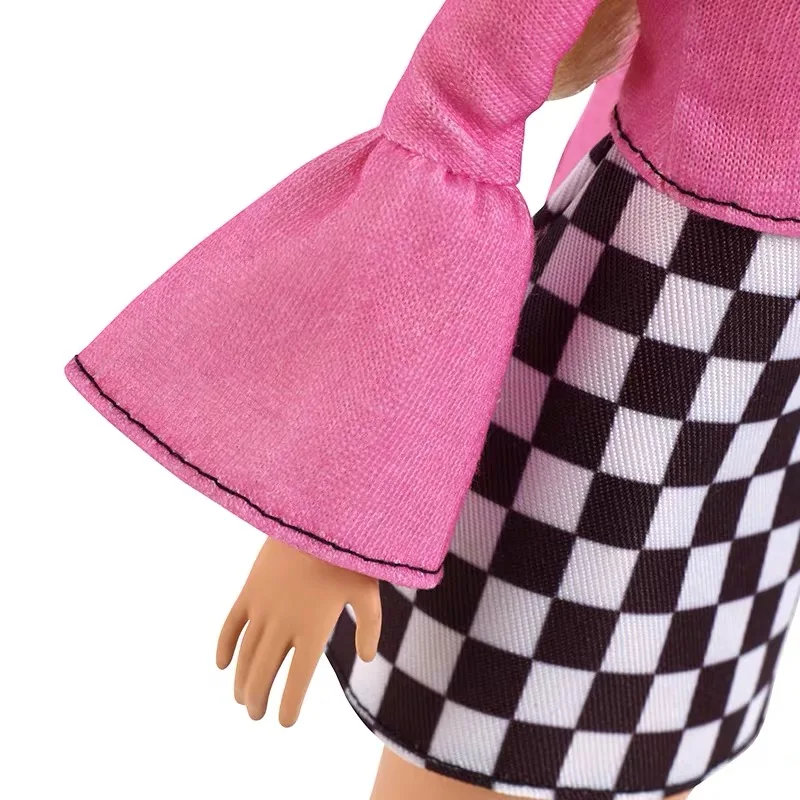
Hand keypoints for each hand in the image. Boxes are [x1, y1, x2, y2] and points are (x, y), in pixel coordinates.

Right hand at [215, 536, 381, 725]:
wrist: (318, 517)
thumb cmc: (348, 556)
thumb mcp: (368, 592)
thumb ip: (369, 627)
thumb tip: (365, 657)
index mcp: (314, 628)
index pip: (298, 679)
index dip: (289, 704)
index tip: (285, 722)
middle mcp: (284, 622)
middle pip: (266, 671)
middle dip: (259, 698)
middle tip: (256, 715)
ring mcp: (263, 606)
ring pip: (246, 653)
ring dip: (242, 680)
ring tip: (242, 699)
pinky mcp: (250, 589)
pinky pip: (231, 623)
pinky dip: (224, 646)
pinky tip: (223, 666)